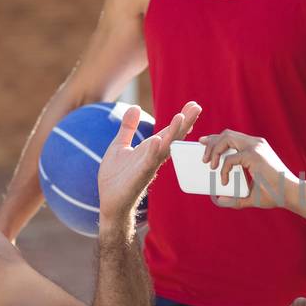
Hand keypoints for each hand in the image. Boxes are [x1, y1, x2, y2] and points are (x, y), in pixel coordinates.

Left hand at [96, 102, 196, 229]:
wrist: (109, 201)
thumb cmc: (116, 176)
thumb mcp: (120, 145)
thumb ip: (128, 127)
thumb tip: (134, 107)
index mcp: (151, 149)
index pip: (170, 131)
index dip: (182, 118)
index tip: (193, 104)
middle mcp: (154, 156)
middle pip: (174, 137)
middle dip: (185, 122)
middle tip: (197, 107)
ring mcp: (148, 166)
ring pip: (165, 148)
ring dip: (173, 133)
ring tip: (181, 117)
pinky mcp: (139, 176)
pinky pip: (149, 162)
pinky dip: (154, 151)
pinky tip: (158, 140)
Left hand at [200, 130, 298, 209]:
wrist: (289, 195)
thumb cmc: (274, 194)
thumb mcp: (250, 194)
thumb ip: (235, 197)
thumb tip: (219, 199)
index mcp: (256, 148)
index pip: (232, 137)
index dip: (216, 139)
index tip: (204, 143)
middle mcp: (255, 144)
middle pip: (226, 134)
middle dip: (211, 142)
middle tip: (202, 157)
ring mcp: (255, 148)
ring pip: (226, 138)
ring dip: (214, 150)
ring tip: (209, 166)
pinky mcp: (254, 156)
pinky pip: (230, 158)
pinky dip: (224, 169)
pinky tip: (225, 180)